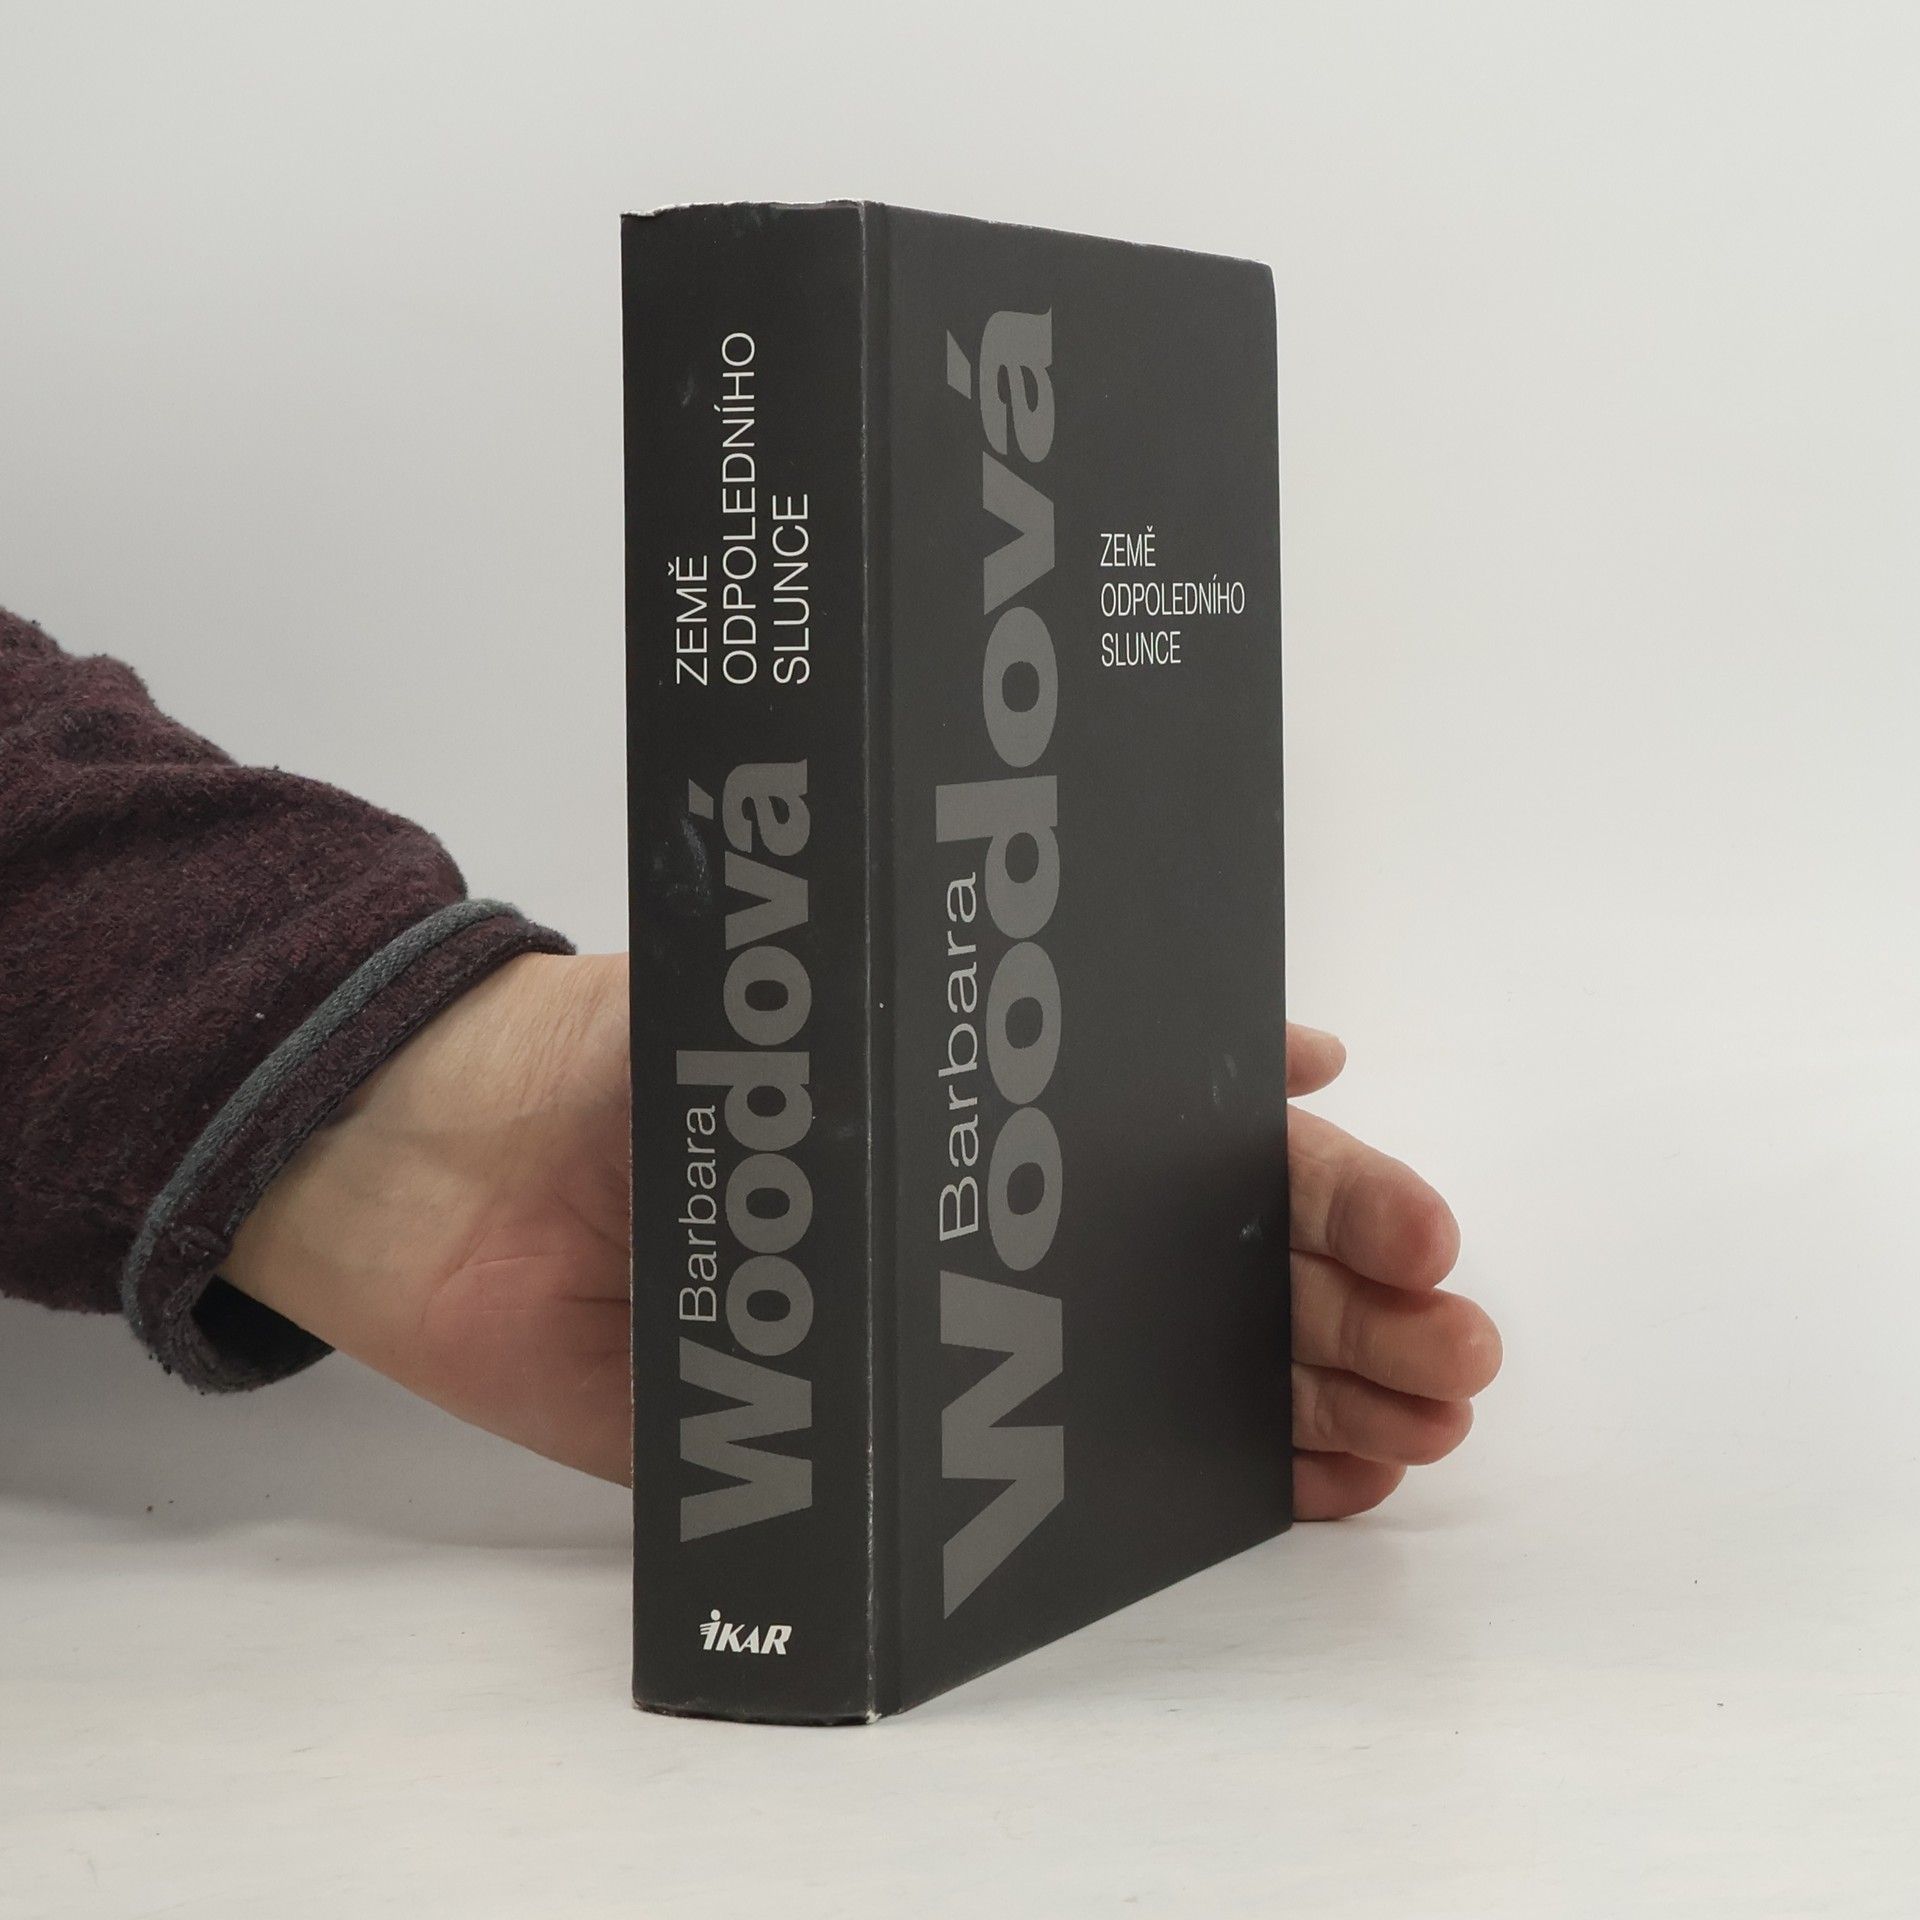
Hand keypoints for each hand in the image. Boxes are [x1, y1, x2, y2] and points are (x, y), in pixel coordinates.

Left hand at [226, 960, 1498, 1514]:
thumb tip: (1269, 1047)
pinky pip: (1054, 1480)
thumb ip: (1013, 1009)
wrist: (461, 1174)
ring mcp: (960, 1333)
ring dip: (1308, 1401)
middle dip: (1353, 1313)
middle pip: (1218, 1273)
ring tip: (1415, 1436)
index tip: (1421, 1238)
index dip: (1328, 1192)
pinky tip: (1300, 1489)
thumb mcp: (840, 980)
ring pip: (1171, 1376)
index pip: (1209, 1150)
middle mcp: (1007, 1215)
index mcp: (1008, 1102)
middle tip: (1454, 1363)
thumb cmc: (643, 1047)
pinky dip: (1184, 1485)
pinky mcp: (890, 1439)